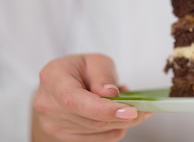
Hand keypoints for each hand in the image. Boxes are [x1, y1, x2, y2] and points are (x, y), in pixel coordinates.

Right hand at [32, 54, 151, 141]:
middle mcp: (48, 105)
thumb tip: (111, 94)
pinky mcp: (64, 138)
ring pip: (96, 132)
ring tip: (129, 106)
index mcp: (53, 79)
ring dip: (121, 122)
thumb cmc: (78, 69)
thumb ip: (102, 75)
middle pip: (91, 120)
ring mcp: (53, 125)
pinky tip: (119, 116)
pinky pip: (97, 139)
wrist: (60, 85)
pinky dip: (114, 129)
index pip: (76, 100)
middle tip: (145, 109)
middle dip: (123, 117)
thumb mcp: (94, 60)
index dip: (104, 109)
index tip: (131, 111)